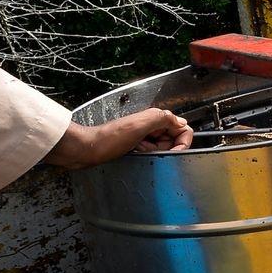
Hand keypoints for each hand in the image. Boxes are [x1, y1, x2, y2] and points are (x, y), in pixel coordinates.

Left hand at [43, 108, 193, 168]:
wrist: (88, 149)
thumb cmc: (109, 139)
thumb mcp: (139, 126)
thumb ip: (163, 119)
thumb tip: (181, 122)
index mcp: (155, 117)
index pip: (183, 128)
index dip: (182, 141)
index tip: (175, 151)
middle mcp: (151, 124)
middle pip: (174, 139)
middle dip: (165, 147)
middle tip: (149, 148)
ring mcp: (144, 135)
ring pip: (163, 147)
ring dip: (154, 152)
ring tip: (139, 150)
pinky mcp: (137, 144)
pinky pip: (152, 152)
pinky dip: (147, 155)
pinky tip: (135, 153)